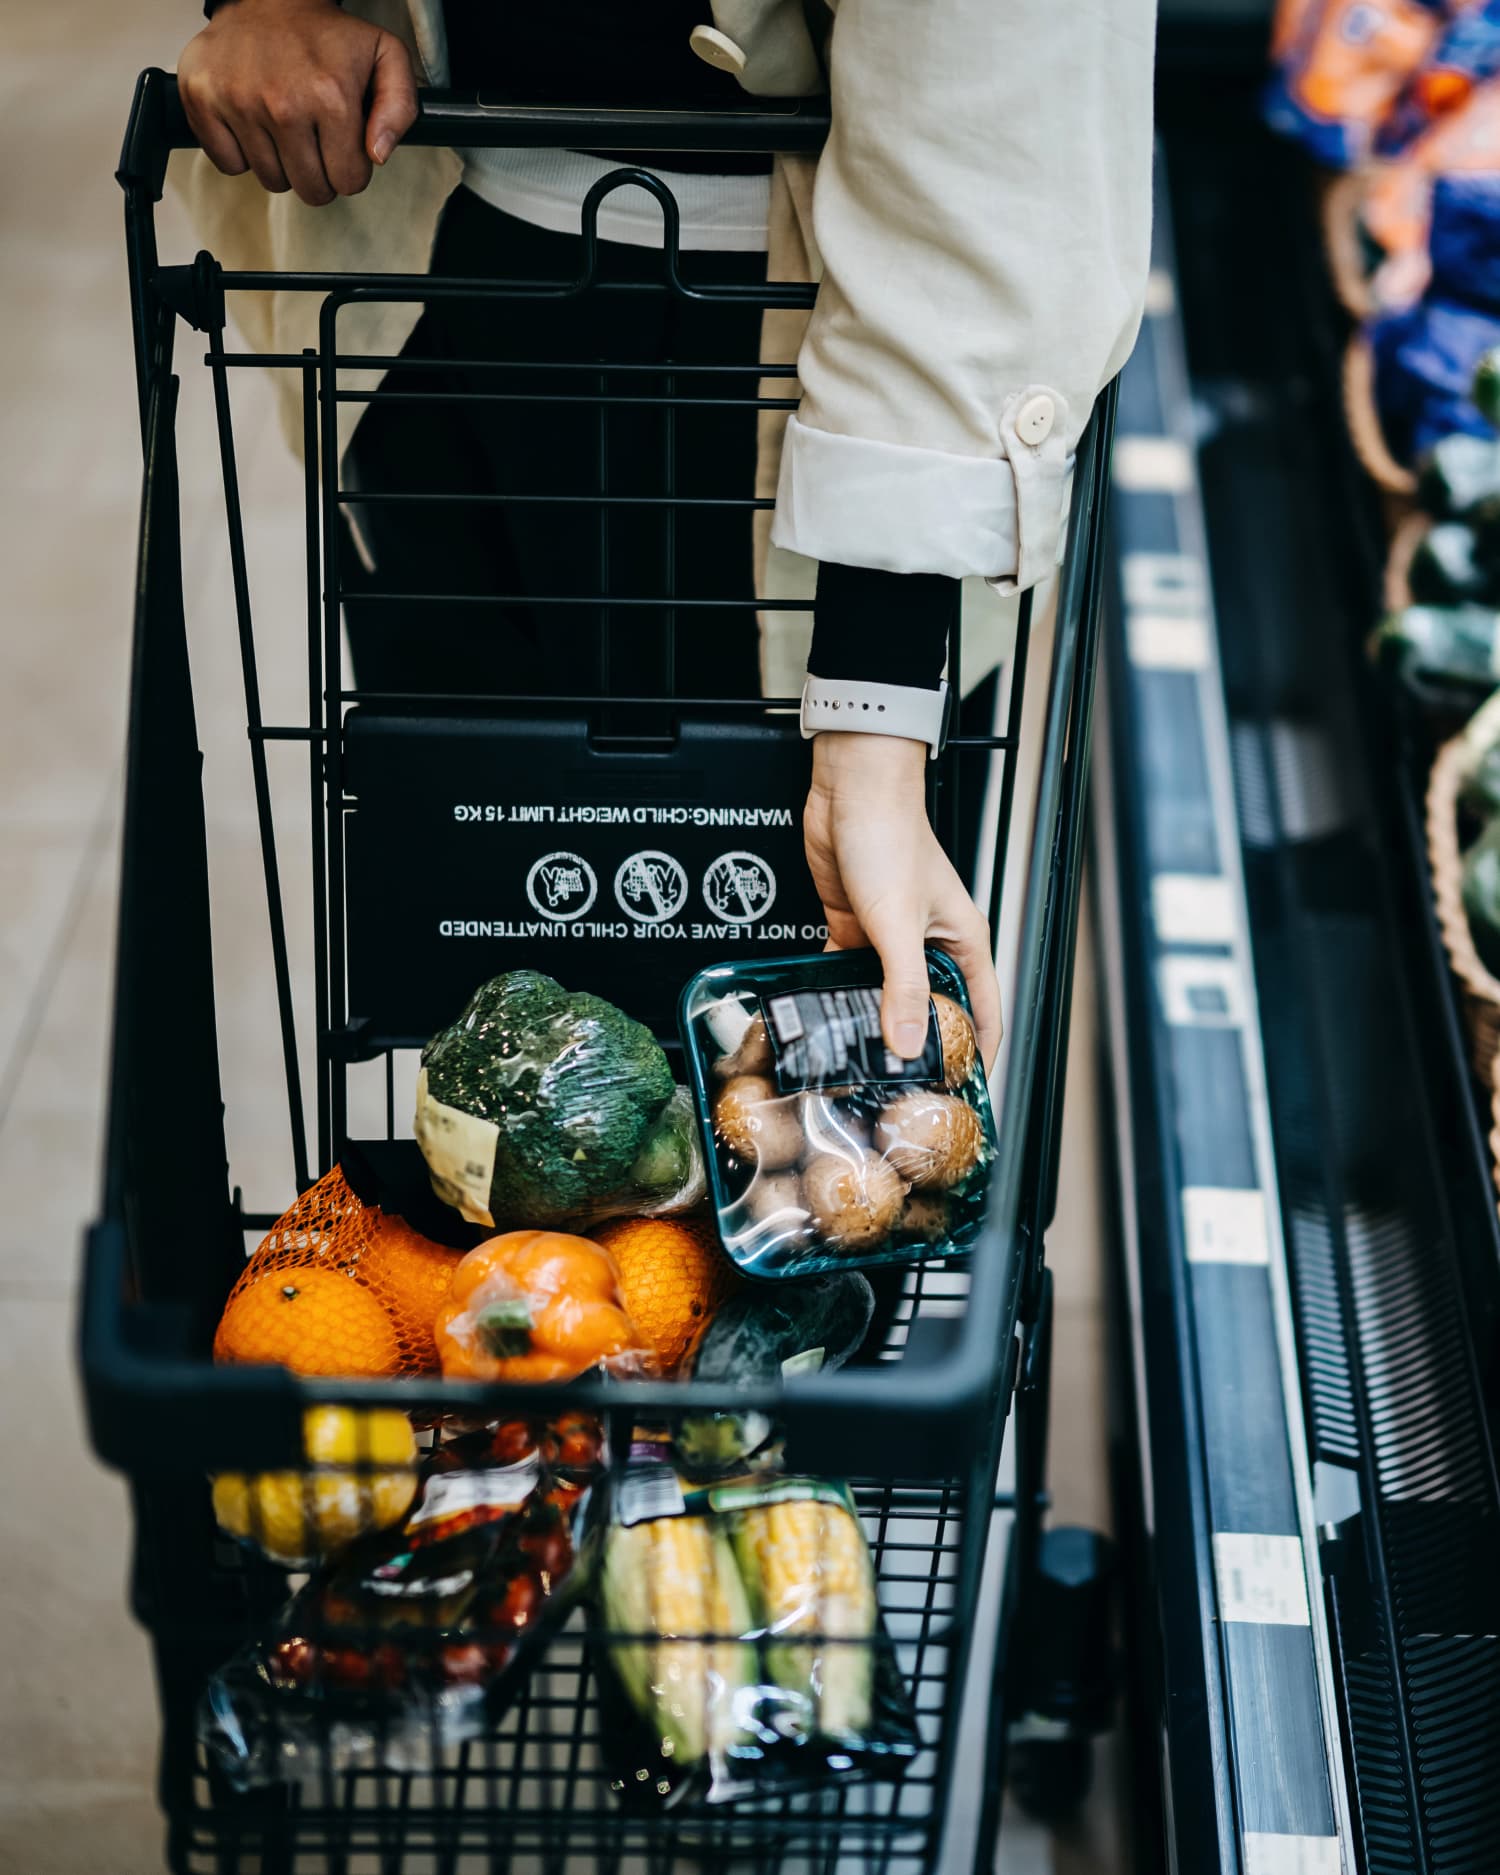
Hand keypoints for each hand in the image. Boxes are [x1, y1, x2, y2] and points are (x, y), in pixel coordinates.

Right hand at [179, 0, 417, 206]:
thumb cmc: (328, 36)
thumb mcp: (385, 57)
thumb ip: (400, 108)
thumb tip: (376, 155)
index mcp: (329, 96)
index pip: (348, 181)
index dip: (350, 169)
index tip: (343, 144)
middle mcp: (282, 103)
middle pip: (310, 190)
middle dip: (319, 174)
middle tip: (316, 140)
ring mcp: (237, 101)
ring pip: (271, 181)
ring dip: (282, 164)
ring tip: (285, 127)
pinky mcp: (201, 98)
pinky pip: (228, 165)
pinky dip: (242, 154)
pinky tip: (254, 123)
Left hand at [803, 732, 1000, 1073]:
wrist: (850, 788)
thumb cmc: (891, 833)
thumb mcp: (898, 922)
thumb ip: (903, 986)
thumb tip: (906, 1044)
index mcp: (963, 941)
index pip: (984, 1011)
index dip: (976, 1054)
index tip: (960, 1094)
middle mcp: (931, 943)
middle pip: (932, 1008)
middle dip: (917, 1046)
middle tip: (896, 1087)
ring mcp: (891, 937)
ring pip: (885, 995)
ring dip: (871, 1022)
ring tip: (853, 1060)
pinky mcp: (856, 927)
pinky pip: (850, 974)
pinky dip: (838, 995)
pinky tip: (822, 1017)